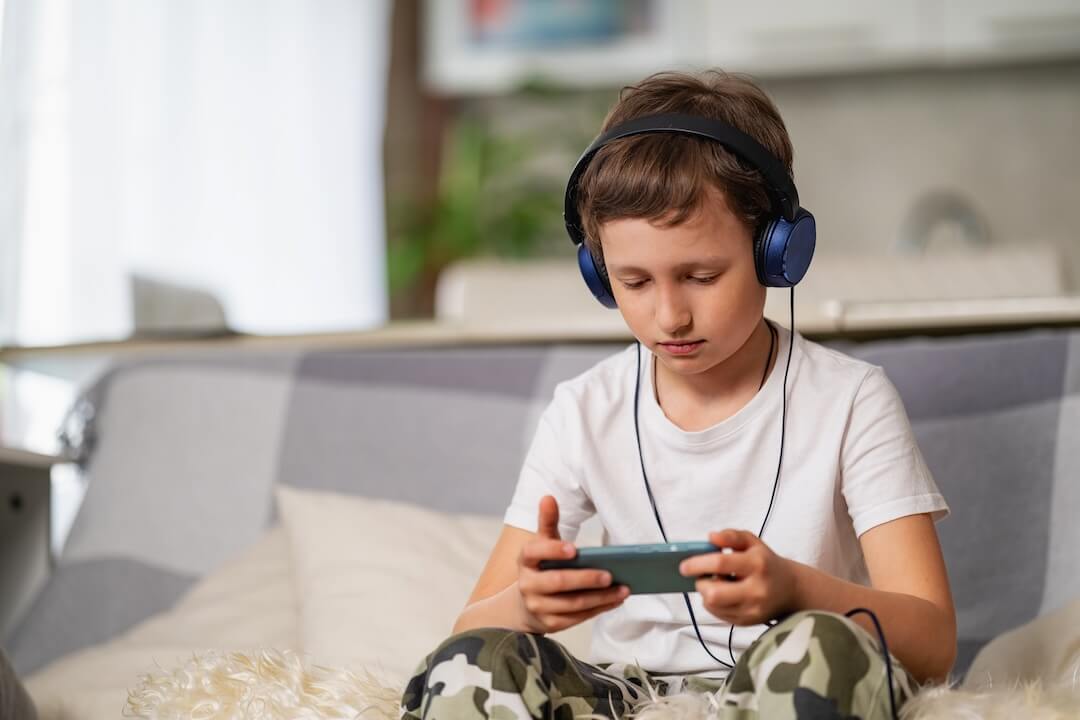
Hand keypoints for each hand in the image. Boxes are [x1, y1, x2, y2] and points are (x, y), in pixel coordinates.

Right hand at [515, 495, 629, 633]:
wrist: (526, 604)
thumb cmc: (541, 567)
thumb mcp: (542, 544)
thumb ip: (547, 522)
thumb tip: (548, 497)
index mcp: (525, 560)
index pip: (535, 552)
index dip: (553, 550)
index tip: (574, 549)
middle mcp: (527, 584)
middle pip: (558, 582)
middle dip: (585, 579)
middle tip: (609, 574)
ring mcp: (538, 606)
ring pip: (572, 603)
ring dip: (600, 597)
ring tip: (623, 589)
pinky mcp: (550, 624)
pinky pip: (578, 617)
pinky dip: (599, 608)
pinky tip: (616, 600)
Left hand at [679, 529, 796, 625]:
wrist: (791, 589)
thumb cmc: (766, 562)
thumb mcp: (752, 542)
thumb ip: (731, 536)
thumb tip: (711, 537)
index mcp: (757, 564)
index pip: (720, 564)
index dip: (697, 564)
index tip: (684, 566)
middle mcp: (756, 589)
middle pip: (713, 593)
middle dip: (701, 584)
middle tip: (703, 576)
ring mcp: (752, 609)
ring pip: (713, 605)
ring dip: (707, 593)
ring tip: (718, 584)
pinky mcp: (748, 622)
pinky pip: (718, 614)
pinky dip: (714, 603)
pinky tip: (724, 594)